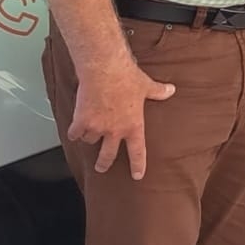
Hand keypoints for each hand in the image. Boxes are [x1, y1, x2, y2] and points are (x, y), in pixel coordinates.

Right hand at [70, 57, 175, 179]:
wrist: (105, 69)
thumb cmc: (126, 77)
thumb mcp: (146, 86)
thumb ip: (158, 91)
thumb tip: (171, 89)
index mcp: (133, 126)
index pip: (138, 152)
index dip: (138, 165)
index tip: (137, 175)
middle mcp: (115, 131)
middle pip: (108, 155)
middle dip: (104, 164)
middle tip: (101, 167)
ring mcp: (97, 127)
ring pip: (90, 141)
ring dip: (89, 138)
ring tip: (89, 132)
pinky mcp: (81, 121)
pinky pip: (74, 133)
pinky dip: (74, 131)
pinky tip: (74, 129)